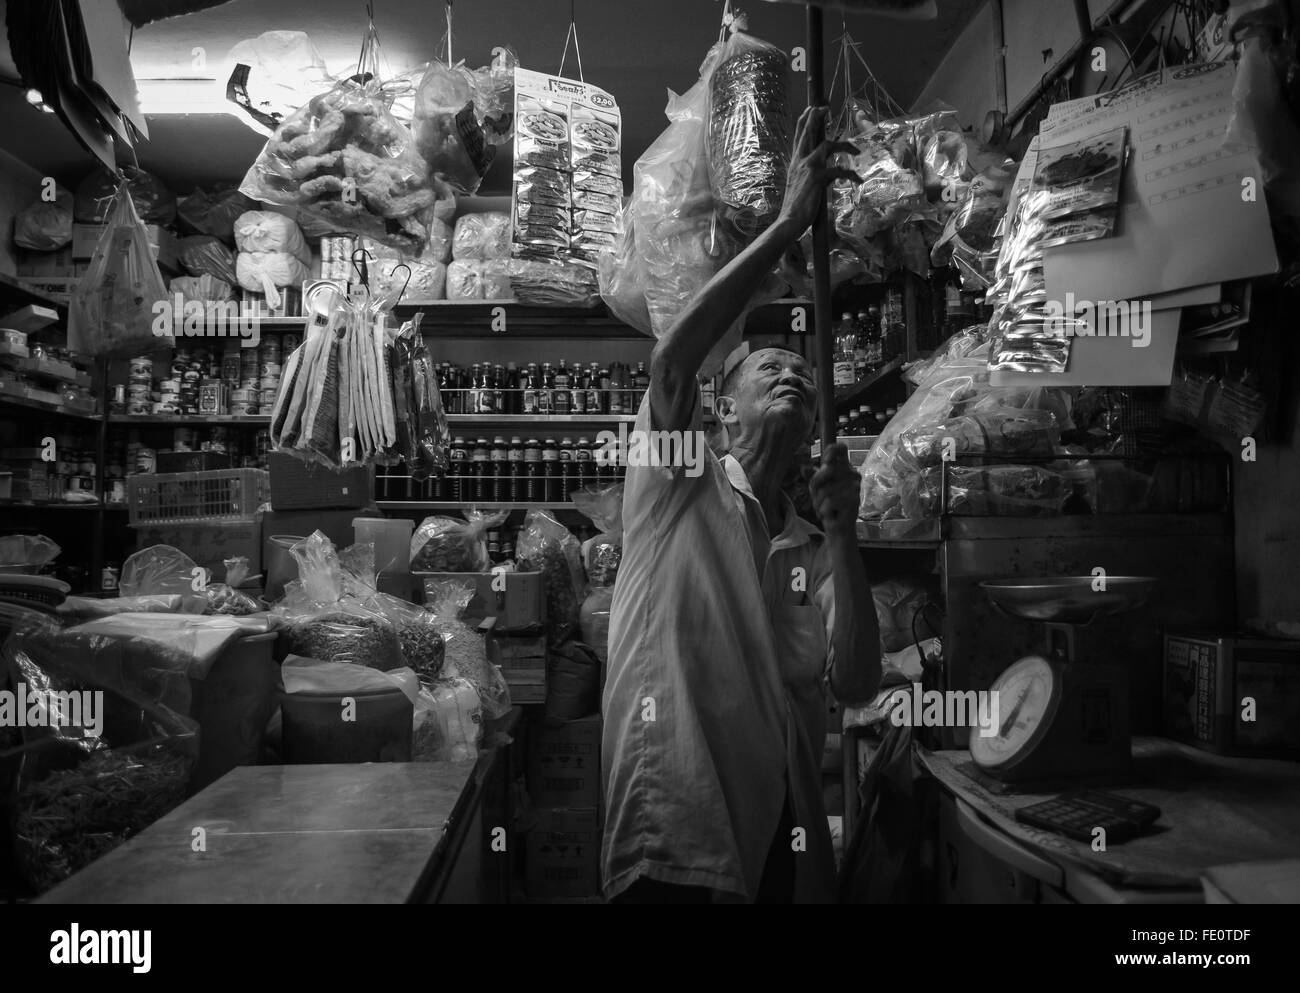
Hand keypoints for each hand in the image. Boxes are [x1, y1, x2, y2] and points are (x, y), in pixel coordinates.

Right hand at [777, 105, 862, 236]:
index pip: (798, 136)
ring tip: (856, 149)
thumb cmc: (794, 206)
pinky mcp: (818, 178)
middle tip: (825, 106)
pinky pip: (839, 170)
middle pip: (807, 133)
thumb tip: (817, 170)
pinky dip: (851, 174)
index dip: (805, 120)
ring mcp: (808, 168)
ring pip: (827, 145)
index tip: (812, 108)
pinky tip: (858, 180)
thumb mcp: (797, 183)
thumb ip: (806, 173)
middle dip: (816, 117)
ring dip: (844, 145)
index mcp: (795, 162)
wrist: (789, 221)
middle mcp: (800, 161)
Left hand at [810, 443, 860, 536]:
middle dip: (815, 485)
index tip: (825, 460)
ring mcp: (855, 487)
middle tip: (817, 497)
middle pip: (827, 470)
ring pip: (826, 489)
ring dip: (819, 502)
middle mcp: (852, 474)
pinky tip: (831, 514)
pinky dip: (825, 510)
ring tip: (825, 509)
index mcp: (844, 467)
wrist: (838, 527)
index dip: (832, 450)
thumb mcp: (817, 489)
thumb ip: (813, 477)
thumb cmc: (828, 505)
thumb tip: (804, 468)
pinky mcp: (854, 500)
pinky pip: (830, 501)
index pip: (841, 449)